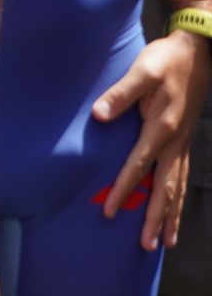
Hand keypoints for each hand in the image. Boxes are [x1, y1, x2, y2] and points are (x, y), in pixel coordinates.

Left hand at [92, 29, 210, 249]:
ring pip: (177, 187)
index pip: (138, 166)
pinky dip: (177, 198)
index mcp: (162, 128)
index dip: (124, 189)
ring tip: (165, 243)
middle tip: (148, 245)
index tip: (111, 212)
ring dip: (171, 215)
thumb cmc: (166, 60)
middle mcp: (175, 141)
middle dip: (157, 218)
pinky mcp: (182, 140)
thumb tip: (99, 115)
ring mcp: (182, 143)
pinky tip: (172, 212)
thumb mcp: (142, 71)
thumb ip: (120, 93)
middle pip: (165, 187)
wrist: (197, 50)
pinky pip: (181, 176)